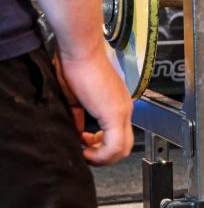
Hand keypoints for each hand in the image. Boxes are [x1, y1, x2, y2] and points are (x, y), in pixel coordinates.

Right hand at [58, 47, 132, 165]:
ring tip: (84, 153)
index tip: (84, 144)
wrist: (80, 50)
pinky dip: (101, 154)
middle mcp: (124, 108)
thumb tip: (76, 132)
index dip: (100, 145)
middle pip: (124, 145)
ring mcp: (122, 111)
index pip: (118, 134)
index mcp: (117, 103)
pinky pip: (115, 145)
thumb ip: (79, 116)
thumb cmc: (76, 65)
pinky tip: (84, 149)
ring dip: (102, 157)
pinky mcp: (115, 113)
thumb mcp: (76, 98)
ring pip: (122, 148)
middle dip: (103, 155)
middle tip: (85, 153)